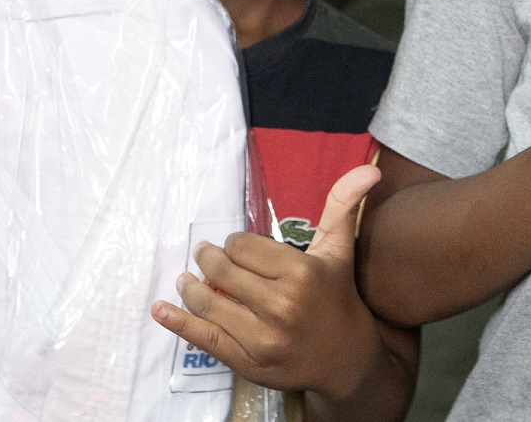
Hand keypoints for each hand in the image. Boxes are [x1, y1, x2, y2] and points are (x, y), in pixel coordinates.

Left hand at [152, 165, 386, 402]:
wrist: (347, 359)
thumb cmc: (338, 296)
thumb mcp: (339, 249)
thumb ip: (344, 204)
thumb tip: (369, 167)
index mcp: (301, 273)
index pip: (242, 246)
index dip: (234, 243)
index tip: (236, 246)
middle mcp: (282, 306)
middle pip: (222, 272)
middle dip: (208, 259)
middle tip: (203, 254)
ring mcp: (264, 338)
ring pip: (209, 303)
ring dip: (190, 287)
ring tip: (186, 278)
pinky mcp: (249, 362)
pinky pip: (205, 338)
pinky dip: (177, 323)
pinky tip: (160, 310)